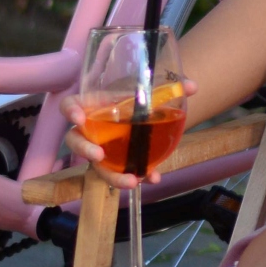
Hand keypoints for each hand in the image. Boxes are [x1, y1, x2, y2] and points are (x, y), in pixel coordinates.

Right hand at [58, 80, 197, 187]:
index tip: (78, 118)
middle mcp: (93, 130)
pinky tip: (153, 177)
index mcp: (95, 106)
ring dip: (111, 175)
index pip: (72, 106)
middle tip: (98, 155)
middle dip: (84, 149)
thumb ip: (170, 89)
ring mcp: (102, 150)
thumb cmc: (138, 102)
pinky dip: (139, 176)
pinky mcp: (116, 164)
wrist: (149, 116)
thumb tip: (193, 86)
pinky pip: (121, 174)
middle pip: (76, 141)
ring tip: (130, 180)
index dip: (71, 111)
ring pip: (95, 166)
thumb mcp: (150, 94)